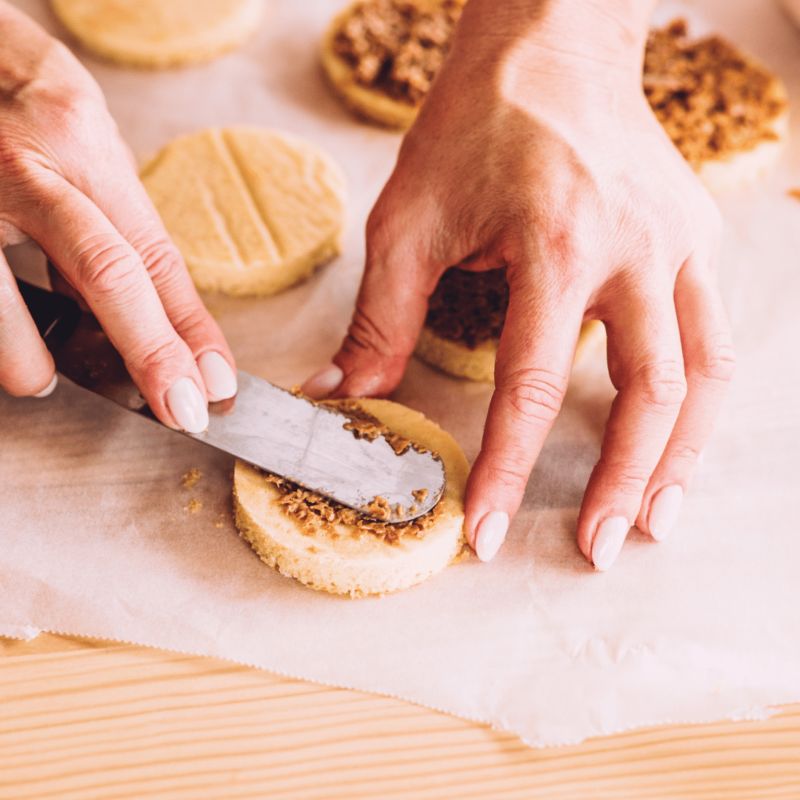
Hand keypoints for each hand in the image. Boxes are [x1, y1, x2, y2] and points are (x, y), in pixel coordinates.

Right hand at [0, 3, 235, 429]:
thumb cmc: (35, 123)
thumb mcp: (92, 172)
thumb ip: (118, 247)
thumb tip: (158, 333)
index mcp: (86, 157)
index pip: (153, 258)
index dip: (190, 330)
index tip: (215, 385)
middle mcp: (30, 168)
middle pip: (105, 268)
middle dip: (149, 349)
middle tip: (177, 407)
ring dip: (26, 351)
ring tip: (39, 378)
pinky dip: (0, 328)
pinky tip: (12, 345)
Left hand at [304, 0, 734, 568]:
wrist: (551, 47)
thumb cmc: (478, 124)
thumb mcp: (410, 217)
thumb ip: (381, 316)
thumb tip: (342, 396)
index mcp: (555, 242)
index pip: (532, 384)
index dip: (507, 467)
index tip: (485, 530)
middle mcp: (635, 249)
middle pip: (648, 394)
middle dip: (618, 483)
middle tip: (591, 549)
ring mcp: (680, 244)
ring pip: (704, 376)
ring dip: (679, 457)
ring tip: (651, 520)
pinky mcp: (697, 241)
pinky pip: (715, 340)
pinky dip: (699, 405)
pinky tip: (674, 443)